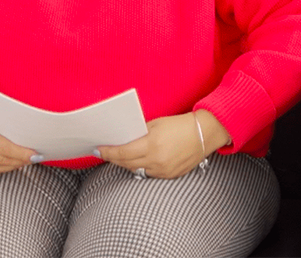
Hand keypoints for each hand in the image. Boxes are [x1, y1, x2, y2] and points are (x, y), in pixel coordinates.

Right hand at [0, 94, 40, 172]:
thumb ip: (6, 125)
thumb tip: (26, 135)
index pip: (7, 149)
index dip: (23, 154)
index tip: (36, 155)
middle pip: (3, 161)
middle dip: (21, 160)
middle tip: (35, 157)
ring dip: (12, 165)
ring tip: (26, 160)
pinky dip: (1, 166)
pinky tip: (11, 162)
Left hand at [96, 110, 230, 178]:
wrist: (203, 134)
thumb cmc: (178, 125)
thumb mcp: (155, 124)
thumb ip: (139, 134)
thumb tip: (123, 139)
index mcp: (152, 145)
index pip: (123, 152)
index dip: (108, 152)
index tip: (97, 149)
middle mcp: (156, 161)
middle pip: (126, 163)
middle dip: (113, 158)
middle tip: (102, 152)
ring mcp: (163, 171)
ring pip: (136, 170)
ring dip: (124, 164)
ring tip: (114, 156)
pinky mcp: (169, 176)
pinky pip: (148, 173)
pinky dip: (138, 167)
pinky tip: (133, 161)